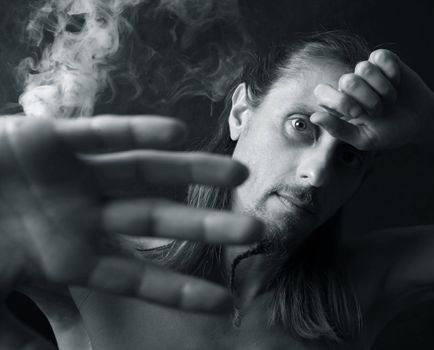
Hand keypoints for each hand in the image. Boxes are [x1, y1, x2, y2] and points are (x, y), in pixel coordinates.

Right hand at [0, 115, 261, 348]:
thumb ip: (19, 333)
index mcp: (73, 254)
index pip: (138, 277)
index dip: (180, 290)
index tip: (226, 303)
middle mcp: (86, 215)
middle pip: (158, 220)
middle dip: (206, 225)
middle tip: (257, 231)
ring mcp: (75, 176)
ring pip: (145, 172)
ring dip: (191, 171)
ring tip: (238, 173)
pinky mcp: (54, 138)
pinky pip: (104, 134)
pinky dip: (136, 132)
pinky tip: (177, 133)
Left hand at [311, 49, 433, 149]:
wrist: (419, 121)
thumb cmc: (389, 132)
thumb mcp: (364, 139)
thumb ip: (338, 130)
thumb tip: (314, 117)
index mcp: (338, 104)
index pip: (322, 92)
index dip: (340, 101)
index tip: (358, 113)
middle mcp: (349, 85)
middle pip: (347, 80)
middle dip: (366, 98)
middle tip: (378, 110)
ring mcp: (366, 71)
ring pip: (364, 67)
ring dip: (382, 88)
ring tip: (390, 99)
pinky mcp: (383, 60)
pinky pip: (380, 56)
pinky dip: (392, 72)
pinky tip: (397, 82)